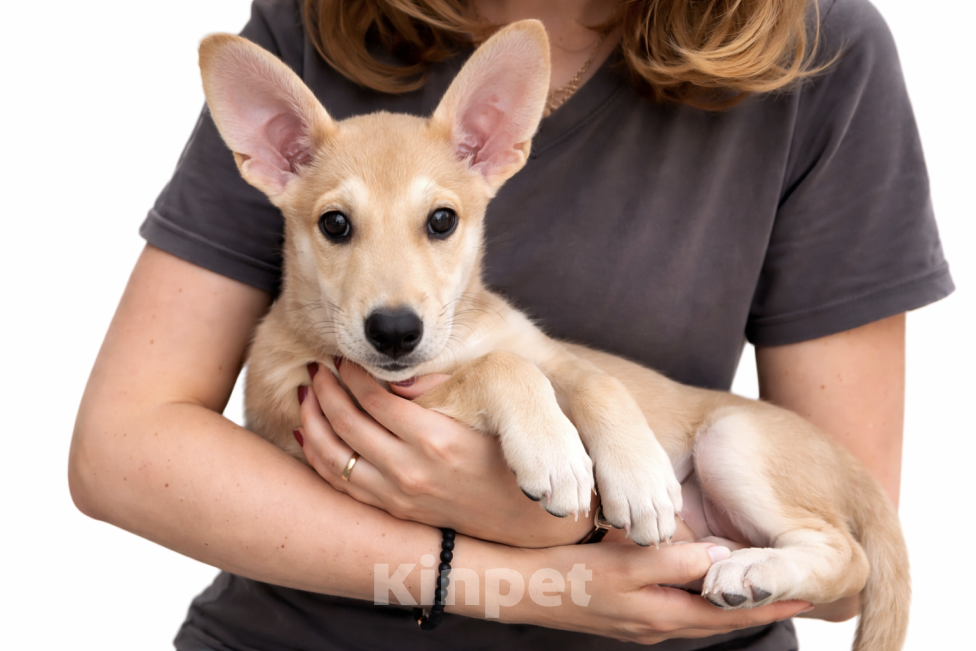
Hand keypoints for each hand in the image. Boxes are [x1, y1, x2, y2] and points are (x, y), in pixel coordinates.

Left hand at [297, 360, 594, 546]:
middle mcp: (411, 471)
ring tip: (308, 393)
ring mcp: (400, 497)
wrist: (534, 517)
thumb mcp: (495, 402)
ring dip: (314, 420)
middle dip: (326, 388)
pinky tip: (309, 435)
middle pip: (346, 422)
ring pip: (334, 457)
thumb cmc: (519, 449)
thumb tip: (398, 374)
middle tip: (317, 365)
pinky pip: (342, 486)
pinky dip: (318, 458)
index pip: (374, 398)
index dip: (353, 372)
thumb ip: (445, 384)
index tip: (344, 355)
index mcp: (436, 438)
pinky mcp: (398, 512)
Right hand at [522, 542, 810, 643]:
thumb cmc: (569, 576)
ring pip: (701, 610)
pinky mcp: (630, 608)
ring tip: (762, 583)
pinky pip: (680, 603)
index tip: (808, 590)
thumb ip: (671, 561)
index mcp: (664, 615)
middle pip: (721, 617)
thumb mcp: (622, 566)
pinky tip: (705, 576)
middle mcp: (659, 623)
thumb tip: (720, 558)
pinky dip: (703, 592)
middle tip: (799, 588)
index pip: (730, 613)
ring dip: (732, 600)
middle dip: (758, 604)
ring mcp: (644, 619)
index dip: (768, 602)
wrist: (522, 590)